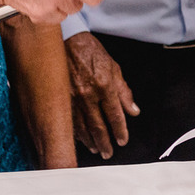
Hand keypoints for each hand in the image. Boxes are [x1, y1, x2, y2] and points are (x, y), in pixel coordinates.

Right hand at [65, 32, 138, 158]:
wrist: (68, 41)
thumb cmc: (92, 53)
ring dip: (90, 141)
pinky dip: (75, 133)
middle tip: (109, 153)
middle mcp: (88, 94)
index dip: (119, 130)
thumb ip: (124, 91)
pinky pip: (68, 120)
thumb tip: (133, 110)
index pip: (114, 114)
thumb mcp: (114, 67)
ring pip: (82, 127)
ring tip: (96, 149)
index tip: (122, 140)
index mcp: (105, 85)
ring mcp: (72, 97)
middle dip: (104, 142)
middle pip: (98, 125)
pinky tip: (80, 139)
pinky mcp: (60, 98)